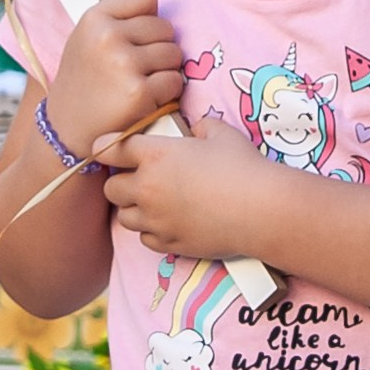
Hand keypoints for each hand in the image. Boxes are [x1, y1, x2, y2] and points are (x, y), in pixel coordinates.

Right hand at [45, 0, 182, 160]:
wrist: (66, 130)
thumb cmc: (81, 80)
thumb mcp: (85, 39)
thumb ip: (111, 11)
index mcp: (94, 18)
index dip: (148, 17)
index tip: (135, 36)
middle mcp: (108, 37)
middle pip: (165, 27)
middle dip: (158, 47)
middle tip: (136, 67)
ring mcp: (125, 64)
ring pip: (174, 54)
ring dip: (165, 70)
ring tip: (140, 82)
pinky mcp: (139, 93)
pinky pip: (175, 81)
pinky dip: (167, 93)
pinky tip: (146, 99)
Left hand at [103, 112, 273, 255]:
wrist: (261, 209)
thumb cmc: (243, 166)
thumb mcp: (220, 133)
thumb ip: (200, 127)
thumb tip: (195, 131)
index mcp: (155, 155)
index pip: (111, 148)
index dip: (108, 147)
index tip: (109, 150)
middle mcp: (148, 188)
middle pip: (110, 188)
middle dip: (121, 183)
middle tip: (138, 180)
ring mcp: (156, 219)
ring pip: (124, 217)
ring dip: (134, 210)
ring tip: (153, 204)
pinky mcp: (169, 242)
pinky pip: (145, 239)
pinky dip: (152, 231)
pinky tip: (169, 223)